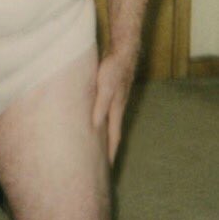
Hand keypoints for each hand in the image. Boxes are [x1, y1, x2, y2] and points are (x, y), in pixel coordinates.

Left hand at [91, 50, 136, 164]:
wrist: (123, 50)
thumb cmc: (114, 68)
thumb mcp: (105, 87)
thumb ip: (100, 106)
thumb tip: (95, 126)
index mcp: (116, 109)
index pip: (114, 137)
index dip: (111, 152)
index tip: (108, 168)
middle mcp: (117, 107)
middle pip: (112, 133)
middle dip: (108, 149)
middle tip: (102, 165)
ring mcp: (115, 100)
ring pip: (109, 123)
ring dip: (104, 136)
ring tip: (98, 148)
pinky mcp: (110, 91)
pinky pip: (105, 111)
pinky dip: (102, 120)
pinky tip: (95, 121)